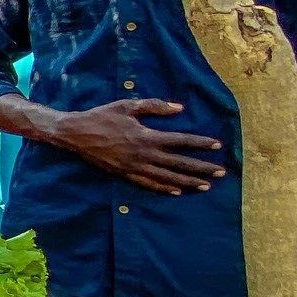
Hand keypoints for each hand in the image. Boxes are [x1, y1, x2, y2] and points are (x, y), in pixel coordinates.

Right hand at [50, 99, 226, 195]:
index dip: (200, 143)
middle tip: (221, 172)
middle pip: (179, 163)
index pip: (180, 140)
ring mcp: (134, 166)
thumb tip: (179, 108)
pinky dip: (164, 188)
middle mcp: (144, 154)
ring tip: (205, 186)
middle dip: (202, 168)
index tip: (217, 146)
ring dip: (188, 182)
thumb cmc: (102, 116)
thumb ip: (155, 106)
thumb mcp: (127, 105)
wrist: (76, 133)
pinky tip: (177, 191)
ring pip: (167, 177)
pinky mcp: (125, 174)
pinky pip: (148, 183)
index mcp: (146, 135)